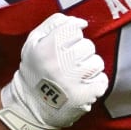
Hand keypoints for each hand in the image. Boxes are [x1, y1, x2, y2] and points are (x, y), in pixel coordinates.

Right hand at [0, 13, 107, 129]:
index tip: (66, 44)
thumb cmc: (34, 71)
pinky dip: (96, 83)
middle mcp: (59, 64)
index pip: (74, 28)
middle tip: (69, 62)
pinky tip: (83, 85)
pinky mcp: (83, 97)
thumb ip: (54, 24)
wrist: (29, 107)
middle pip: (87, 45)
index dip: (72, 35)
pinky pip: (101, 81)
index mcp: (45, 48)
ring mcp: (72, 81)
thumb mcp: (33, 42)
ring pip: (97, 62)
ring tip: (77, 74)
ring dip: (90, 67)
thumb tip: (81, 22)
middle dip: (81, 52)